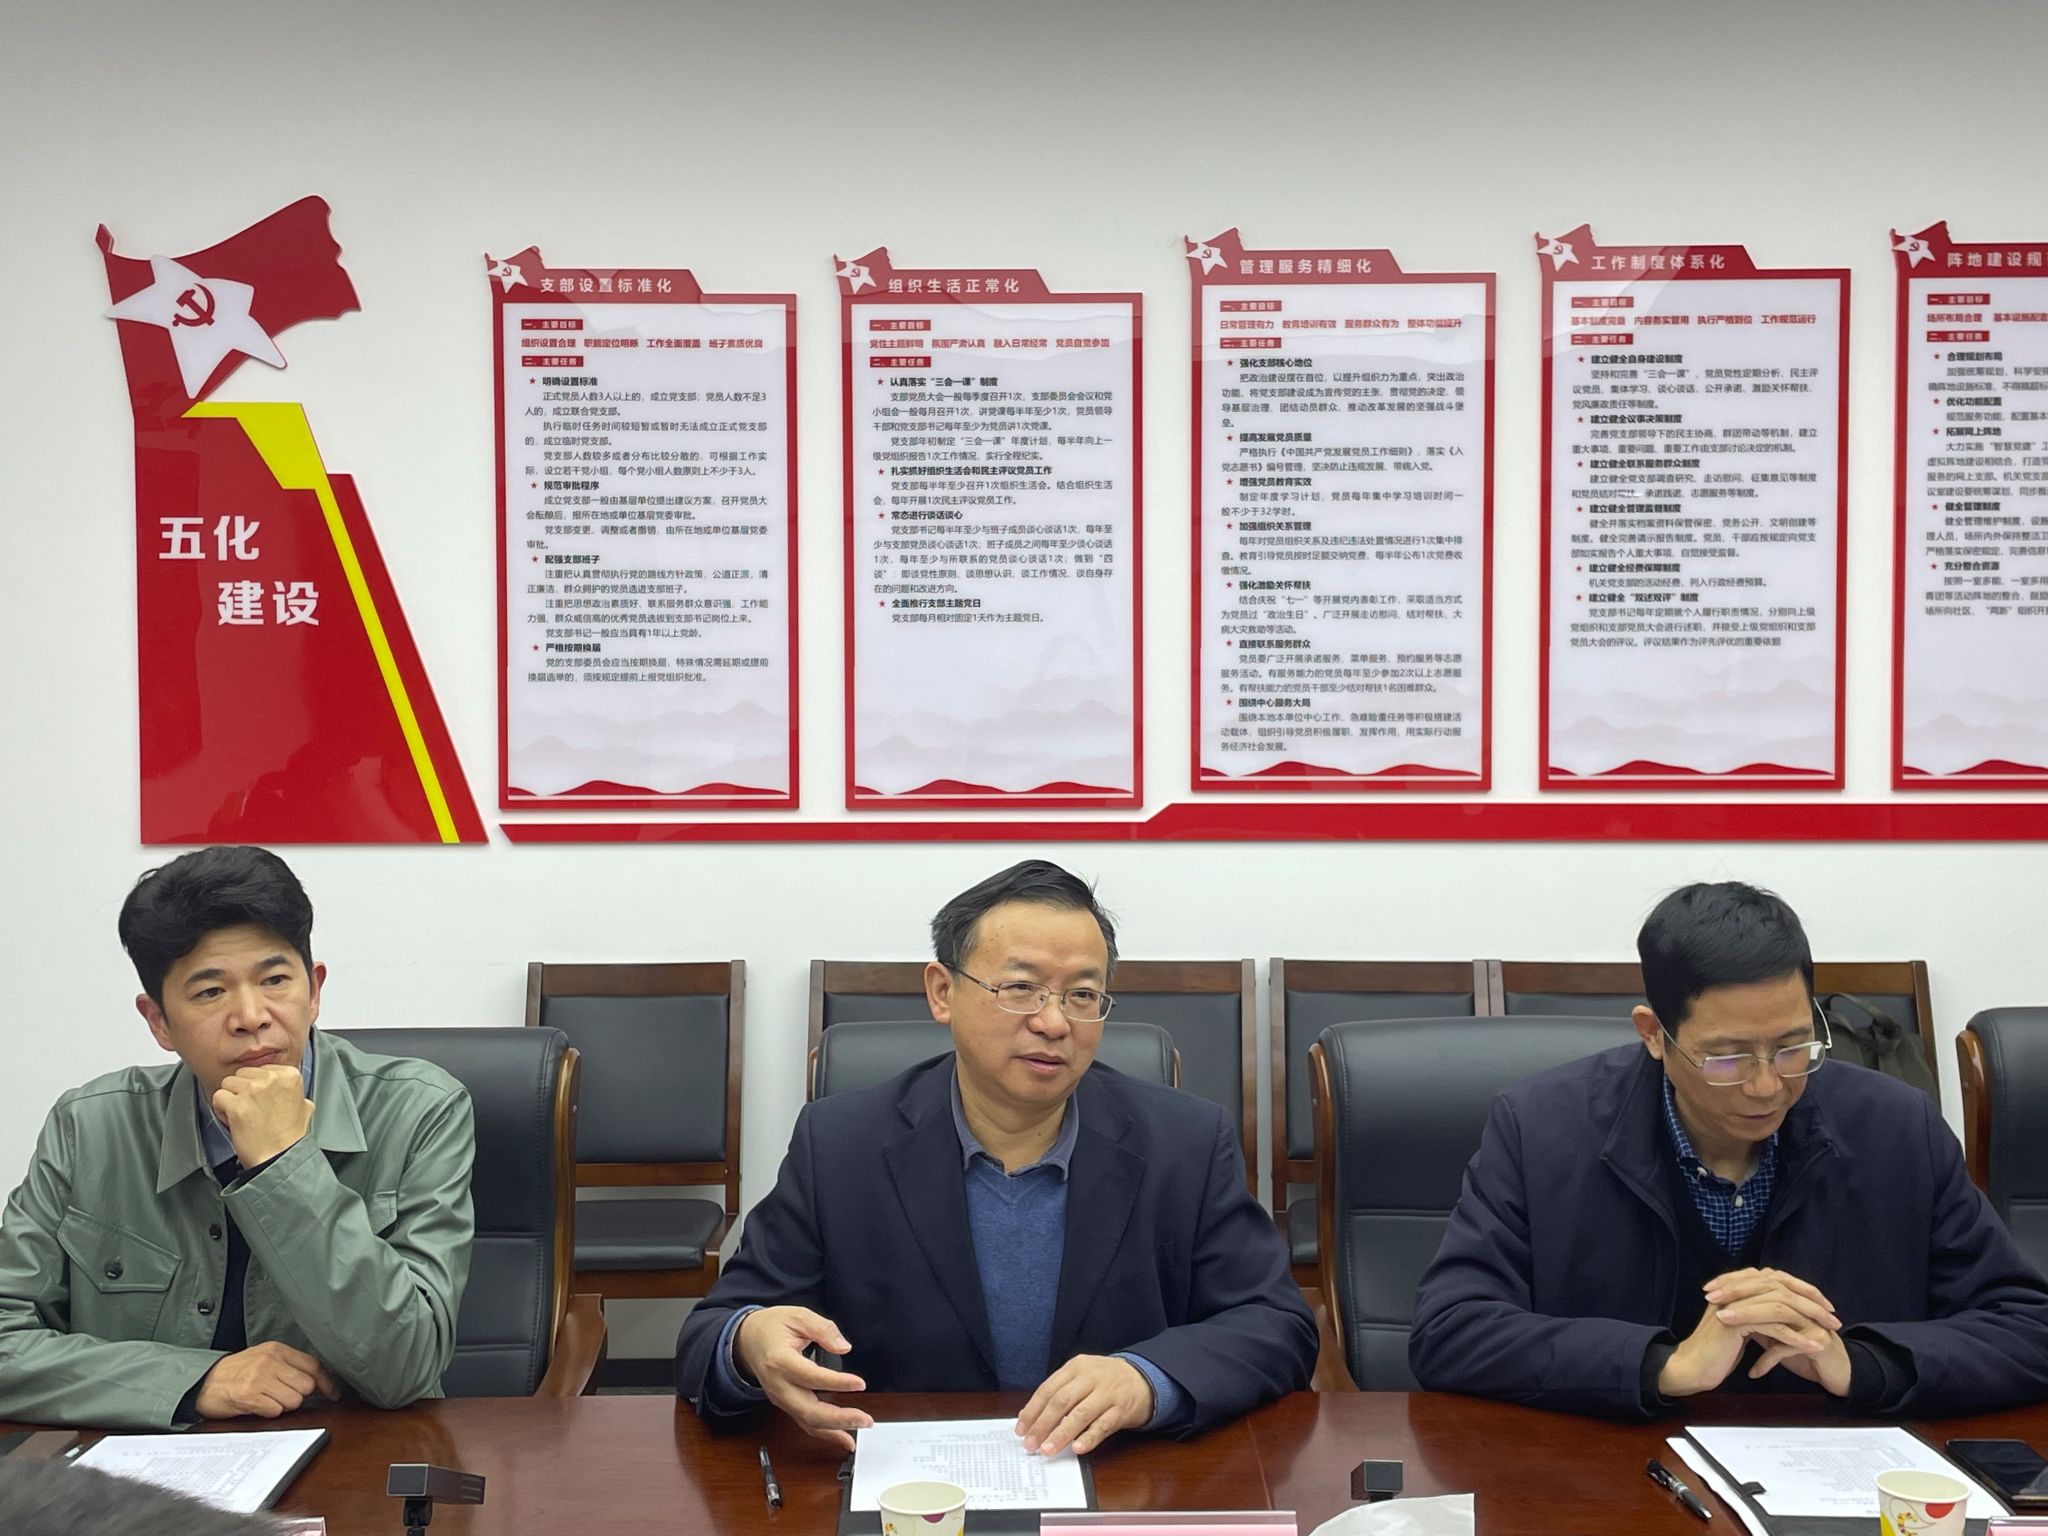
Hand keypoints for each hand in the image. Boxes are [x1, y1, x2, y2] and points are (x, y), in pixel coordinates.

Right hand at [193, 1342, 338, 1418]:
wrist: (202, 1382)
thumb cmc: (236, 1372)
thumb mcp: (263, 1358)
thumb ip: (288, 1365)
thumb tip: (318, 1381)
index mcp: (277, 1349)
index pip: (313, 1365)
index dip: (326, 1383)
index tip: (332, 1394)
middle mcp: (269, 1361)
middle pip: (307, 1385)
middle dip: (300, 1396)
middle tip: (282, 1396)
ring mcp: (258, 1378)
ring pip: (294, 1400)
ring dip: (284, 1405)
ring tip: (268, 1400)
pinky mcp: (248, 1395)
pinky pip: (275, 1410)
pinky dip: (270, 1412)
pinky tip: (258, 1406)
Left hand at [212, 1066, 313, 1167]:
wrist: (280, 1157)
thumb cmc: (290, 1136)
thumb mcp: (304, 1106)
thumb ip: (294, 1091)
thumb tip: (287, 1088)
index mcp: (290, 1075)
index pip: (260, 1068)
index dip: (256, 1085)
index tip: (260, 1099)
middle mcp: (272, 1078)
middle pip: (242, 1073)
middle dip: (241, 1090)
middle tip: (249, 1108)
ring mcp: (253, 1090)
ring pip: (227, 1083)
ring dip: (230, 1098)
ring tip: (241, 1115)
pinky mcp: (237, 1105)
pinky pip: (218, 1097)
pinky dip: (220, 1109)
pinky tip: (232, 1120)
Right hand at [734, 1307, 872, 1452]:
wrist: (746, 1340)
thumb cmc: (771, 1327)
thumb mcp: (798, 1316)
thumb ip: (822, 1329)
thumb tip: (843, 1347)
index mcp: (780, 1361)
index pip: (810, 1377)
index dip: (836, 1382)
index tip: (859, 1383)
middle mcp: (779, 1385)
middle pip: (809, 1410)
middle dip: (839, 1418)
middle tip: (865, 1419)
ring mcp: (781, 1399)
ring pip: (808, 1422)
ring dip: (835, 1430)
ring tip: (859, 1430)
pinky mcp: (786, 1404)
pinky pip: (805, 1423)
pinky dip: (825, 1433)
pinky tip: (843, 1438)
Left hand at [1015, 1355, 1154, 1456]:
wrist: (1143, 1378)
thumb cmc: (1104, 1380)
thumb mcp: (1081, 1376)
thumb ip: (1059, 1393)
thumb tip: (1030, 1417)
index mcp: (1076, 1367)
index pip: (1048, 1389)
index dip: (1032, 1410)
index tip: (1021, 1429)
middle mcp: (1091, 1378)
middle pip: (1061, 1401)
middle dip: (1043, 1424)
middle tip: (1030, 1444)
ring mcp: (1107, 1393)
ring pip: (1080, 1414)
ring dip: (1061, 1434)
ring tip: (1048, 1450)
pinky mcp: (1121, 1410)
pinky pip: (1103, 1426)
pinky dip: (1088, 1438)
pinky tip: (1077, 1448)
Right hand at [1659, 1267, 1841, 1396]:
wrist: (1692, 1368)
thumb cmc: (1716, 1352)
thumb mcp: (1740, 1328)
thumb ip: (1754, 1315)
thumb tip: (1779, 1311)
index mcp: (1735, 1289)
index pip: (1776, 1279)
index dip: (1802, 1289)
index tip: (1825, 1304)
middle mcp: (1734, 1291)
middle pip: (1781, 1287)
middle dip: (1812, 1302)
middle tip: (1834, 1317)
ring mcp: (1733, 1305)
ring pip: (1780, 1305)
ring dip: (1809, 1318)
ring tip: (1829, 1332)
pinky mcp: (1735, 1323)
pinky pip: (1773, 1327)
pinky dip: (1796, 1337)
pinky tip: (1813, 1346)